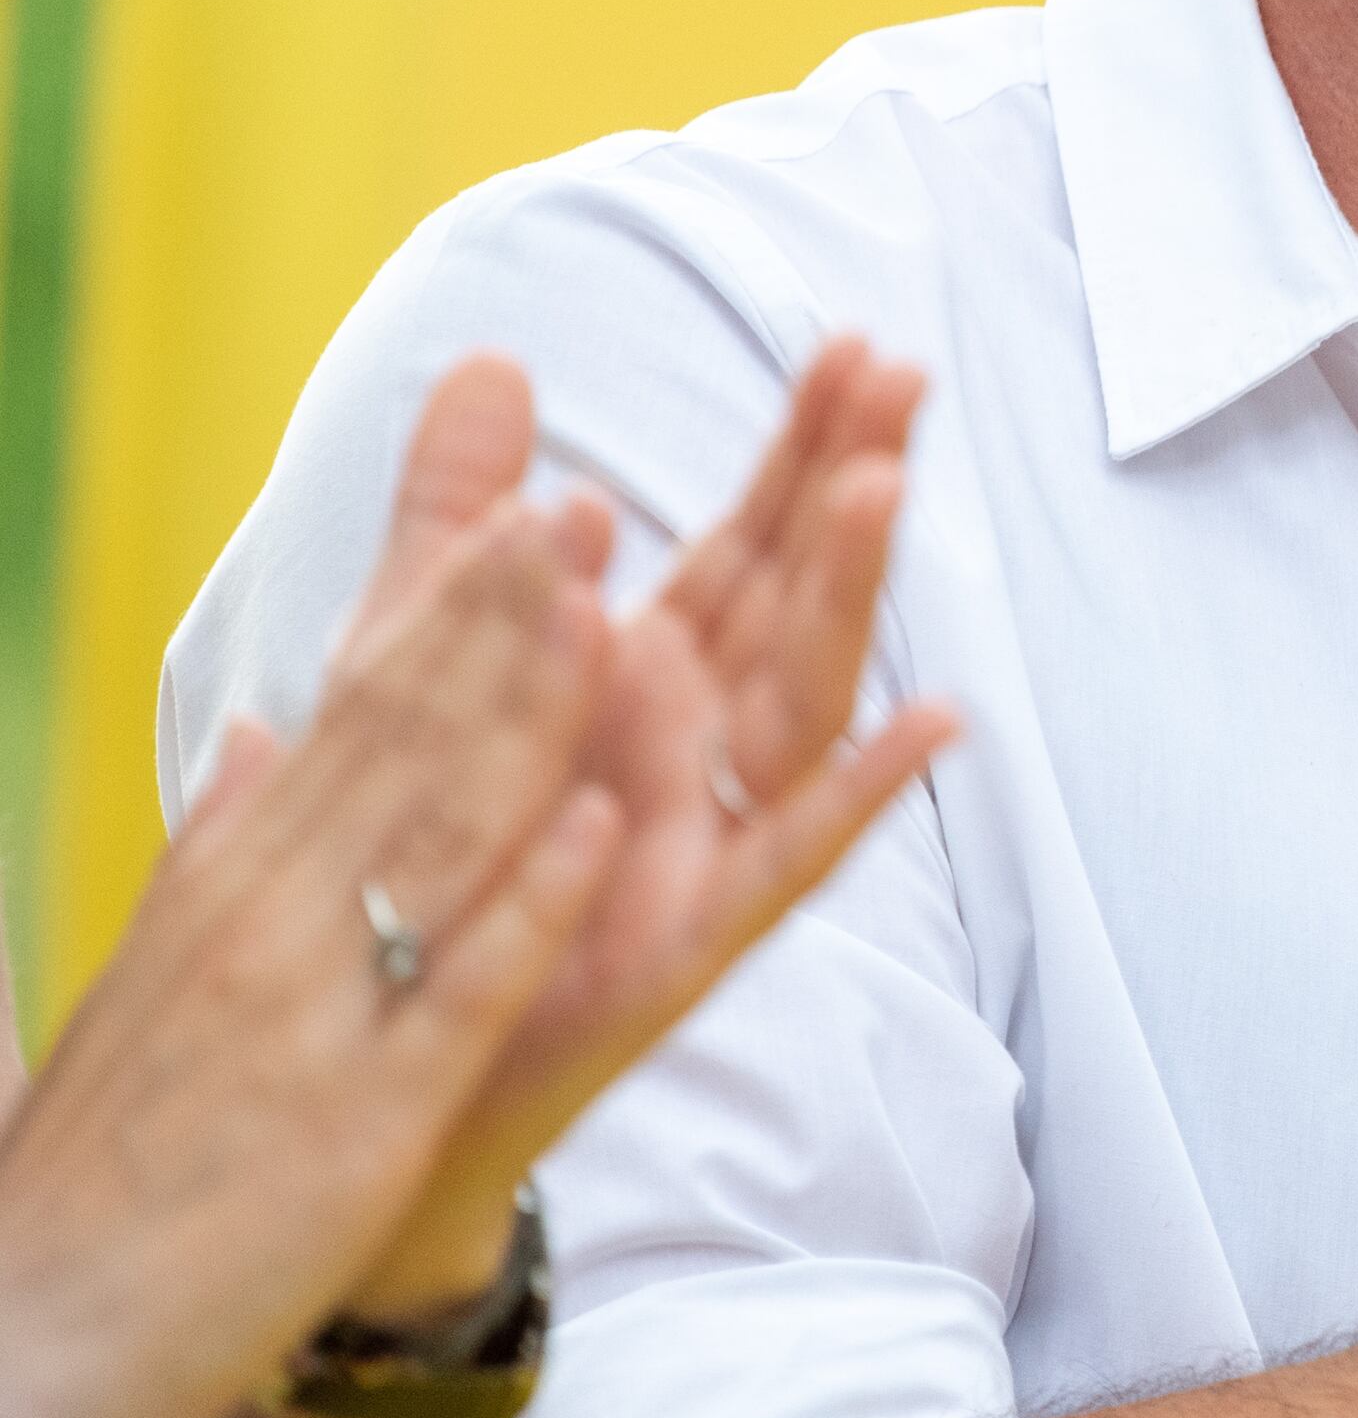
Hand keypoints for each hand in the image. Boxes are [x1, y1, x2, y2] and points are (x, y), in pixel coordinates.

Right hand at [0, 371, 616, 1417]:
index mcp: (240, 890)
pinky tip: (595, 826)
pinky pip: (450, 993)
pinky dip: (521, 906)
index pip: (368, 723)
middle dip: (503, 621)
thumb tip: (267, 737)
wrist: (25, 1338)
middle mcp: (271, 924)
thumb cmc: (115, 1166)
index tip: (544, 510)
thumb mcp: (171, 984)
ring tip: (610, 597)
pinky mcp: (352, 1118)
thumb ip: (229, 852)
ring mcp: (313, 1013)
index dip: (460, 615)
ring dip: (524, 712)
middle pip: (406, 747)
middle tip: (593, 497)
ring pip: (434, 834)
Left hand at [348, 342, 963, 1316]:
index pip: (740, 547)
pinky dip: (860, 792)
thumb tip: (494, 360)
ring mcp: (701, 841)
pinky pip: (790, 858)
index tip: (852, 348)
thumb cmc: (419, 866)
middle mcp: (693, 752)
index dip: (795, 448)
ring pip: (798, 704)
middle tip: (899, 380)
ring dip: (844, 598)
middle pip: (790, 602)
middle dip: (843, 487)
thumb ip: (464, 516)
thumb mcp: (418, 659)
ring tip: (878, 491)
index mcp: (639, 682)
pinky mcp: (683, 938)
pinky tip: (932, 724)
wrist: (365, 1069)